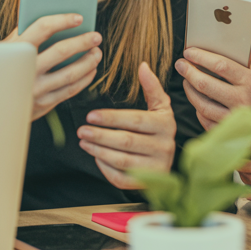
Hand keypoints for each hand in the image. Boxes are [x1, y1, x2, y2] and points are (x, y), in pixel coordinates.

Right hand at [6, 14, 101, 120]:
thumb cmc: (0, 69)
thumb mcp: (4, 48)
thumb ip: (24, 32)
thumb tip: (48, 15)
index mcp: (15, 50)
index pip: (42, 28)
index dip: (62, 20)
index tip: (78, 17)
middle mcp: (26, 70)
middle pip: (61, 51)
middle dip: (83, 42)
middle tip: (96, 37)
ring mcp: (35, 89)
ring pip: (70, 74)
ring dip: (88, 62)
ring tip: (96, 53)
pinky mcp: (43, 104)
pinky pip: (70, 90)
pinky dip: (84, 79)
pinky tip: (90, 70)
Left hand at [77, 63, 176, 189]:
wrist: (169, 163)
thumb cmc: (158, 130)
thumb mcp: (160, 107)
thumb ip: (152, 87)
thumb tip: (143, 65)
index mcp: (165, 125)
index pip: (135, 120)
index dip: (112, 118)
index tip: (91, 115)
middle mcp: (164, 146)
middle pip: (127, 141)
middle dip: (101, 135)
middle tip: (81, 129)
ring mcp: (156, 167)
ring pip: (123, 161)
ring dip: (99, 151)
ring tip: (83, 141)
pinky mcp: (147, 183)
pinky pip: (122, 178)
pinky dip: (106, 169)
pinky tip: (95, 157)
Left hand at [176, 28, 250, 132]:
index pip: (221, 66)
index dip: (201, 57)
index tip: (190, 52)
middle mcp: (242, 100)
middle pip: (206, 85)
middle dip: (189, 72)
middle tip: (180, 64)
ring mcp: (235, 118)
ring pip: (202, 105)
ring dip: (190, 91)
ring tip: (186, 80)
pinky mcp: (229, 131)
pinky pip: (206, 121)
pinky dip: (198, 110)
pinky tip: (197, 99)